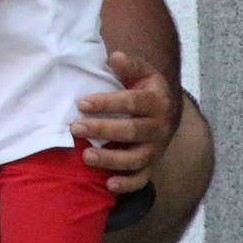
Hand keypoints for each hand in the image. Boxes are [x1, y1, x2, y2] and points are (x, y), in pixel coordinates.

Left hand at [69, 52, 176, 193]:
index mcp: (157, 101)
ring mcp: (156, 149)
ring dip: (111, 159)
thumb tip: (114, 57)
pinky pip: (141, 179)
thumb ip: (129, 64)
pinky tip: (109, 185)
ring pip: (136, 158)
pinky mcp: (151, 165)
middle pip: (132, 131)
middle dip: (102, 130)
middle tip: (75, 127)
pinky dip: (127, 185)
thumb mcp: (142, 72)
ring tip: (86, 156)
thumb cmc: (145, 89)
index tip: (82, 103)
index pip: (132, 102)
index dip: (107, 103)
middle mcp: (160, 127)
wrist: (167, 110)